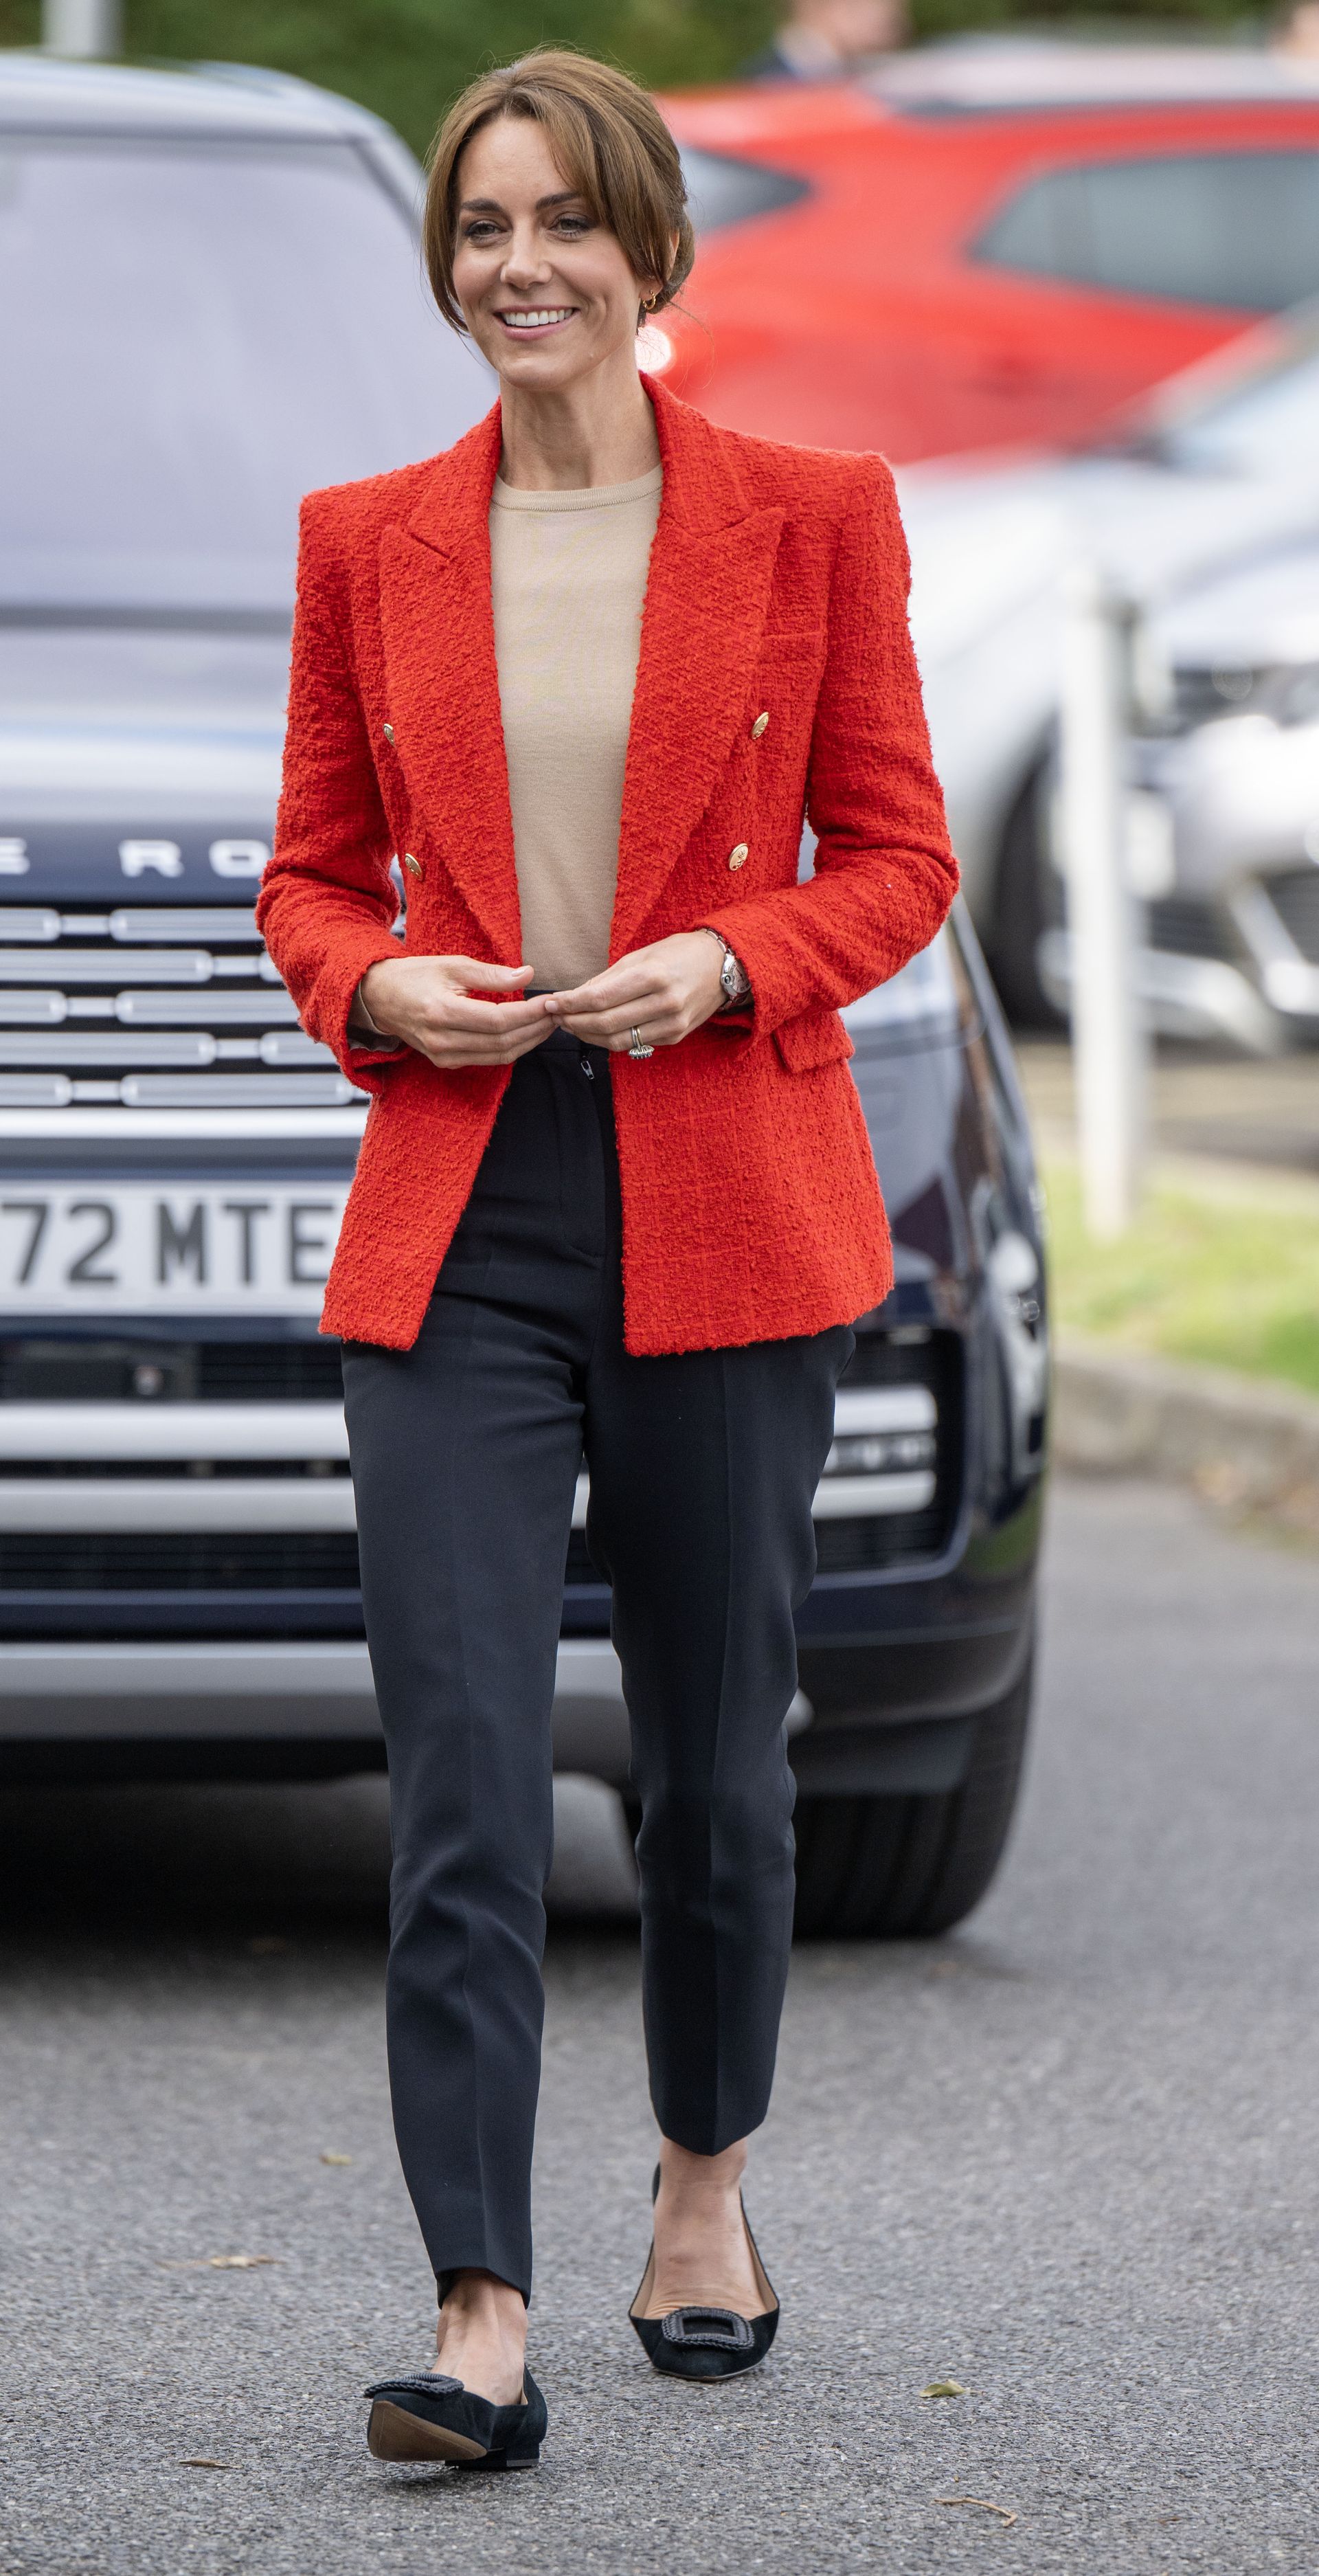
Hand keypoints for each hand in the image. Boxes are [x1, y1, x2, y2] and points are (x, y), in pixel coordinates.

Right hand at [356, 954, 552, 1068]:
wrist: (381, 998)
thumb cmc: (416, 976)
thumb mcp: (452, 966)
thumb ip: (491, 974)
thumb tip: (528, 974)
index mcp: (442, 1012)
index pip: (499, 1020)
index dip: (529, 1013)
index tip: (549, 1001)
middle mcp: (442, 1040)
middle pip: (503, 1042)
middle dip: (535, 1029)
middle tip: (555, 1013)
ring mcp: (443, 1056)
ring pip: (499, 1056)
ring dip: (528, 1042)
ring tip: (547, 1023)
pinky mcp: (446, 1062)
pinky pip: (487, 1060)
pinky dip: (511, 1048)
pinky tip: (525, 1033)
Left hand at [544, 933, 725, 1052]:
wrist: (722, 966)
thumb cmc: (678, 954)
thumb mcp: (641, 955)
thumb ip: (608, 978)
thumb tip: (574, 996)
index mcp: (652, 976)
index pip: (600, 998)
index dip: (570, 1004)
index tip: (550, 1002)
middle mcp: (664, 1003)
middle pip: (605, 1023)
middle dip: (574, 1022)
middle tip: (555, 1016)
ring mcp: (672, 1024)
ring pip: (617, 1041)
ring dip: (588, 1036)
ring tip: (571, 1025)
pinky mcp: (675, 1037)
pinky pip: (634, 1044)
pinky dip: (611, 1039)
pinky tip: (597, 1030)